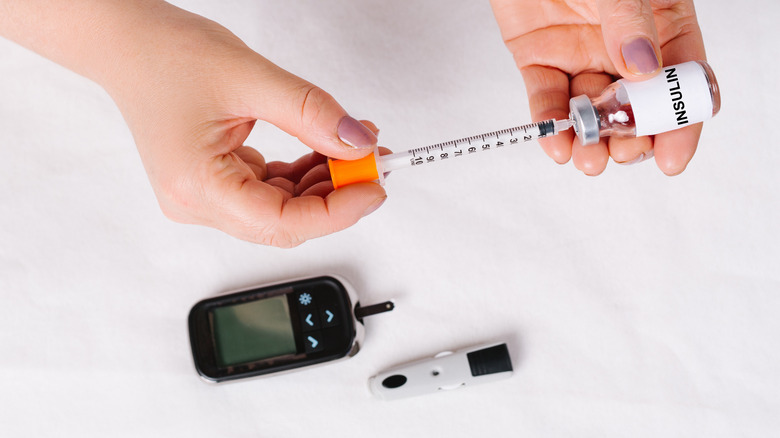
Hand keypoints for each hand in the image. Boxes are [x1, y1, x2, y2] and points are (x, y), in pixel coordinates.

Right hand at [100, 3, 386, 246]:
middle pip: (285, 222)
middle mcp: (196, 203)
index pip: (282, 223)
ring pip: (283, 209)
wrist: (129, 43)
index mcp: (196, 188)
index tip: (373, 187)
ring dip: (324, 183)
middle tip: (371, 163)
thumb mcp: (251, 78)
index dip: (337, 212)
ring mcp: (205, 197)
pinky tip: (326, 150)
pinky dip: (304, 174)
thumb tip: (357, 144)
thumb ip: (312, 115)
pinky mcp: (216, 183)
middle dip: (336, 196)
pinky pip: (272, 192)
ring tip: (354, 147)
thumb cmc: (166, 55)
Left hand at [490, 0, 706, 174]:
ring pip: (591, 110)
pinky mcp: (541, 59)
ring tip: (589, 158)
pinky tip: (556, 143)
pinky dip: (551, 123)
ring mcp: (582, 54)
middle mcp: (624, 46)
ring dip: (591, 139)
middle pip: (636, 105)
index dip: (679, 121)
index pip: (681, 79)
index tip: (671, 156)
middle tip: (623, 153)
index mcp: (661, 23)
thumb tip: (644, 66)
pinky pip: (548, 99)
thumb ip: (630, 20)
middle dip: (631, 137)